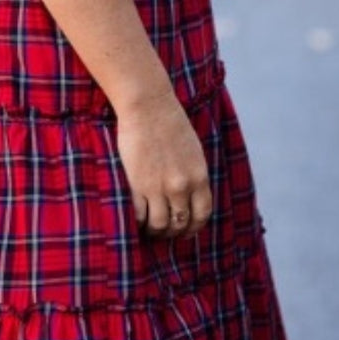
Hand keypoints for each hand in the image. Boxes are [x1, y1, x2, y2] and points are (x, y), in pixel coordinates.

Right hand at [115, 91, 212, 239]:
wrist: (148, 107)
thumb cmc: (171, 123)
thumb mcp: (194, 151)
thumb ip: (194, 176)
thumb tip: (189, 197)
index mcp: (200, 177)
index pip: (202, 214)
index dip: (194, 227)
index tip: (186, 230)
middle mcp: (182, 186)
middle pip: (180, 223)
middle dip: (172, 232)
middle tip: (164, 231)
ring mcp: (159, 187)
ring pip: (159, 225)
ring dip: (154, 230)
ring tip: (148, 228)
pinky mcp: (138, 185)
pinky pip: (140, 216)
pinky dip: (138, 222)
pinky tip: (136, 219)